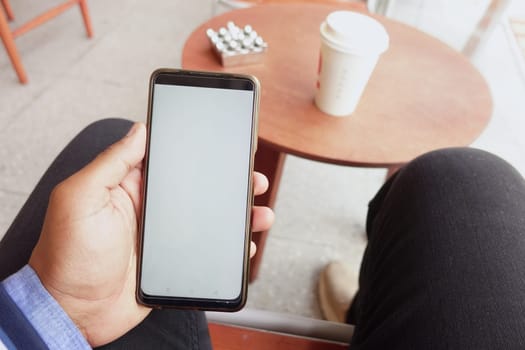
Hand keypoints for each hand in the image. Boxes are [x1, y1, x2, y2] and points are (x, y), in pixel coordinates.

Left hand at [29, 122, 273, 346]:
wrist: (73, 312)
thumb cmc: (67, 256)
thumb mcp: (80, 198)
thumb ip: (111, 162)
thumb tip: (140, 130)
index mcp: (129, 187)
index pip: (169, 160)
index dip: (197, 150)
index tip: (224, 144)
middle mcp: (149, 208)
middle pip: (197, 188)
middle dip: (227, 182)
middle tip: (251, 177)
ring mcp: (163, 236)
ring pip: (208, 218)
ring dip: (235, 213)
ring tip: (259, 212)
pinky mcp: (172, 261)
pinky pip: (207, 248)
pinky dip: (228, 245)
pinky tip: (245, 244)